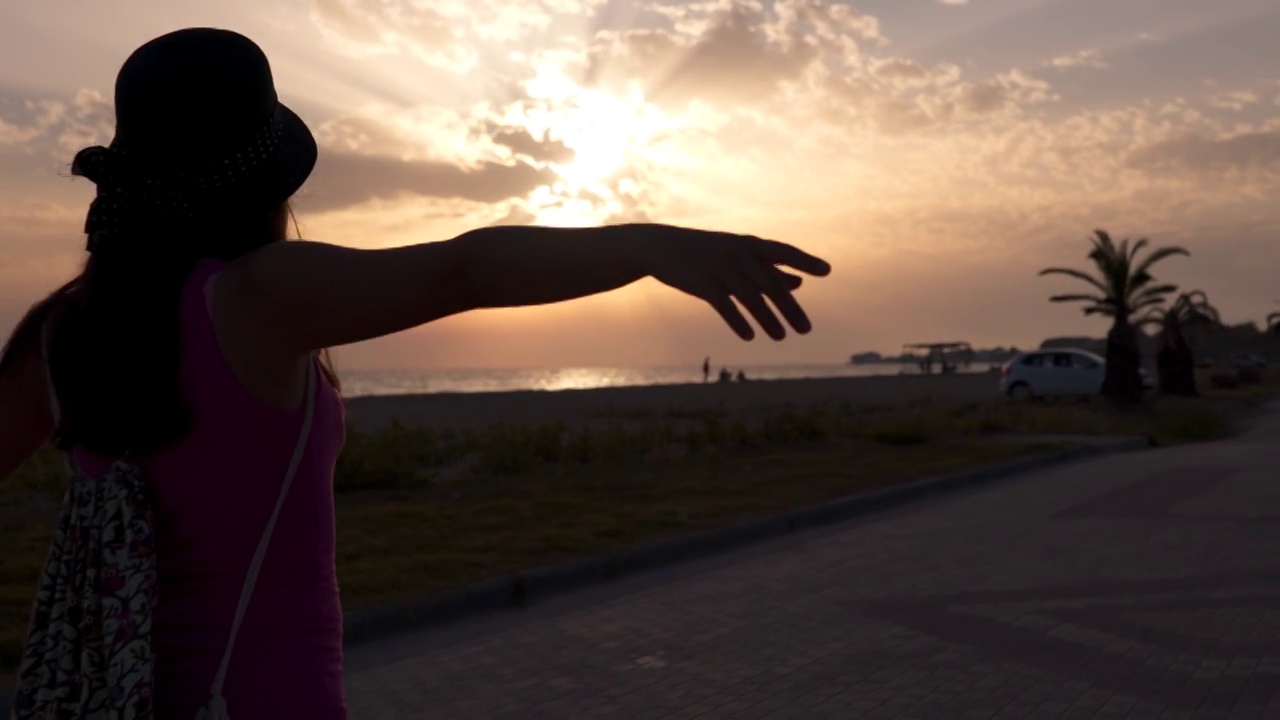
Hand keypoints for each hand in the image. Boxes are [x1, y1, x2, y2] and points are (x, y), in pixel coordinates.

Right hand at [637, 225, 831, 340]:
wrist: (662, 246)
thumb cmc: (707, 252)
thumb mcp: (739, 257)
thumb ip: (769, 269)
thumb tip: (800, 283)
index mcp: (749, 245)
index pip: (783, 251)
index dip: (805, 261)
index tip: (827, 271)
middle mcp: (738, 254)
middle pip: (770, 283)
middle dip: (790, 307)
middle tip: (806, 330)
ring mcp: (720, 268)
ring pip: (750, 297)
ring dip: (768, 319)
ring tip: (782, 337)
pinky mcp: (702, 284)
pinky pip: (725, 306)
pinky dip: (738, 322)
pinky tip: (750, 336)